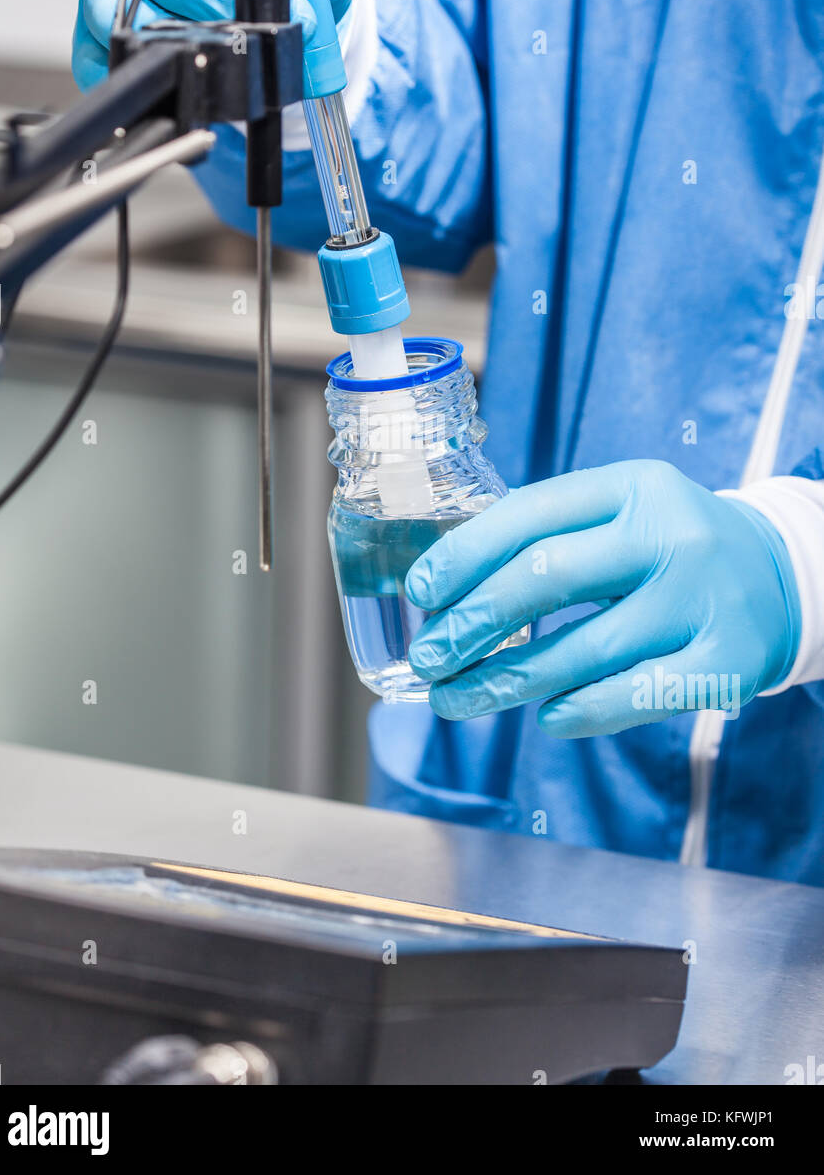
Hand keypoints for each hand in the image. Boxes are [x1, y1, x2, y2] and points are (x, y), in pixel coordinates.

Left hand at [405, 460, 800, 735]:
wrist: (781, 579)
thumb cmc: (668, 550)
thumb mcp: (621, 514)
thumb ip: (549, 536)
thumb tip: (444, 593)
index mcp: (634, 486)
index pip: (530, 512)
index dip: (464, 554)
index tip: (421, 591)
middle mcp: (672, 535)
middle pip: (546, 575)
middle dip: (472, 621)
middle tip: (428, 656)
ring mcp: (702, 601)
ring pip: (581, 649)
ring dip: (504, 682)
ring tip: (454, 700)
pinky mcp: (727, 663)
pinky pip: (634, 696)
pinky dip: (581, 711)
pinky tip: (546, 717)